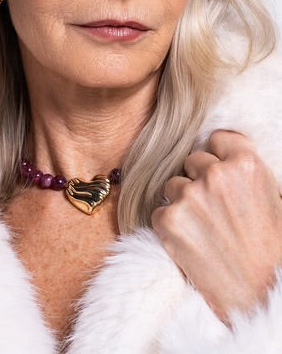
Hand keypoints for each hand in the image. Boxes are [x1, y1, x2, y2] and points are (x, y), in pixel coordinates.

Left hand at [151, 130, 281, 323]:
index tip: (220, 171)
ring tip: (204, 227)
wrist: (260, 293)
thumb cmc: (270, 246)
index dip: (219, 155)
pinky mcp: (169, 220)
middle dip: (200, 179)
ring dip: (183, 201)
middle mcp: (216, 175)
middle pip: (193, 160)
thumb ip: (243, 169)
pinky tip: (191, 241)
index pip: (218, 138)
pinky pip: (160, 211)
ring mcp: (190, 196)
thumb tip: (220, 151)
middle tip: (214, 207)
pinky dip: (170, 225)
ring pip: (174, 184)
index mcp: (246, 164)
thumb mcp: (271, 196)